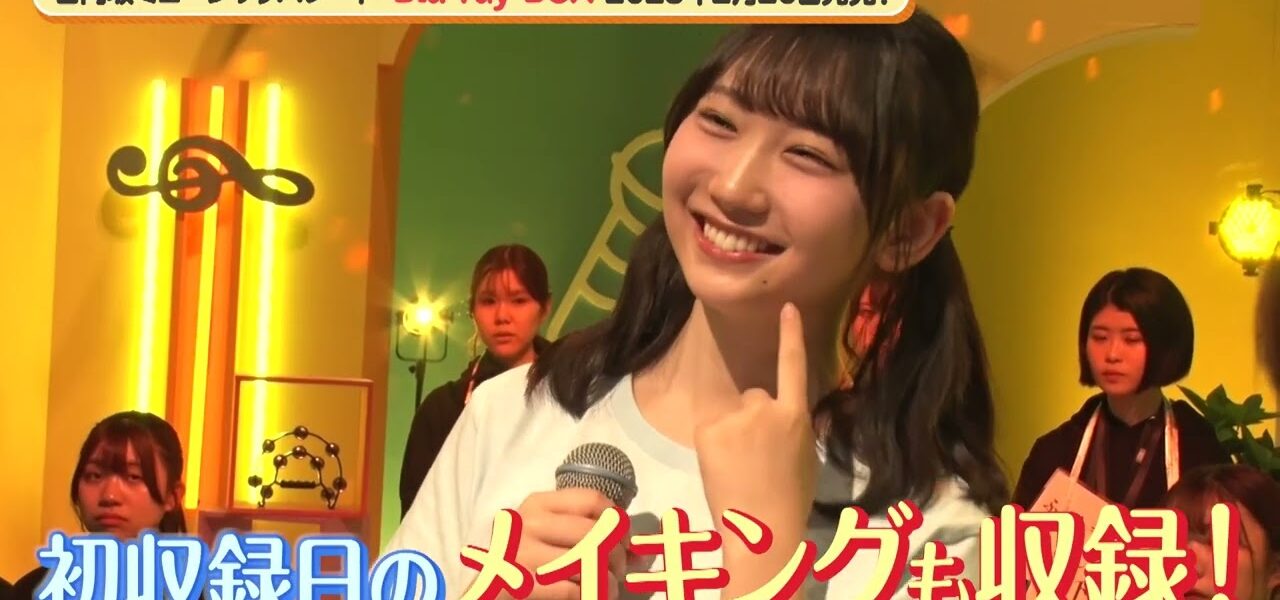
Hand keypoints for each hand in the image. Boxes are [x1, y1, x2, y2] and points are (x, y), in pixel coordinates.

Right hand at [497, 488, 626, 598]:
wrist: (488, 592)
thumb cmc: (526, 563)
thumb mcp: (549, 537)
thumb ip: (587, 534)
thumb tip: (637, 550)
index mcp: (537, 504)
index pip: (591, 499)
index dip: (617, 520)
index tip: (624, 540)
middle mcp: (527, 523)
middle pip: (594, 531)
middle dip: (617, 555)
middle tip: (619, 571)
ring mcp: (521, 554)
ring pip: (587, 561)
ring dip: (608, 580)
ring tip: (609, 588)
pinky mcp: (519, 585)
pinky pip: (572, 590)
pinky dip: (590, 596)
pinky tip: (591, 597)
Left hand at [694, 303, 818, 593]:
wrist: (763, 528)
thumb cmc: (789, 501)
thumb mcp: (805, 458)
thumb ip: (793, 431)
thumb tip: (782, 423)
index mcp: (796, 416)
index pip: (793, 366)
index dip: (790, 335)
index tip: (786, 307)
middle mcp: (767, 408)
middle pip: (754, 398)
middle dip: (752, 420)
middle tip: (755, 459)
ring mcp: (737, 417)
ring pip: (731, 415)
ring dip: (731, 433)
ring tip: (739, 468)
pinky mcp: (710, 429)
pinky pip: (710, 429)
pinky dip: (712, 446)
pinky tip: (723, 468)